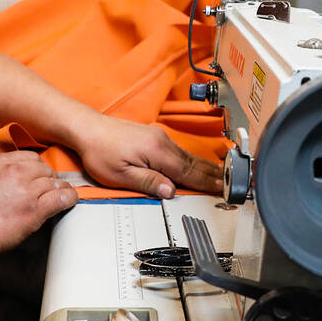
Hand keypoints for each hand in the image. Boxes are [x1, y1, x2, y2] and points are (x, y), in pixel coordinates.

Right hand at [0, 151, 76, 253]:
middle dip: (48, 178)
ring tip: (61, 195)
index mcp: (0, 163)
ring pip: (54, 182)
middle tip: (49, 188)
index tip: (39, 174)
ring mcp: (27, 191)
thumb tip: (6, 174)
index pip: (30, 157)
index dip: (37, 167)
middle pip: (44, 169)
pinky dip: (69, 198)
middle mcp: (15, 173)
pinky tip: (70, 200)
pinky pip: (61, 198)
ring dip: (59, 189)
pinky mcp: (35, 210)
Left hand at [77, 117, 222, 198]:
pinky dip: (194, 161)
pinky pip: (180, 152)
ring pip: (189, 156)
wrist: (87, 129)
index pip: (189, 173)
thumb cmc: (99, 151)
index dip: (208, 183)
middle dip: (215, 175)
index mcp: (157, 152)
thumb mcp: (121, 175)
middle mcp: (163, 142)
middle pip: (195, 163)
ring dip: (207, 168)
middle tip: (234, 184)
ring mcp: (160, 138)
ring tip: (223, 177)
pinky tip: (198, 166)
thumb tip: (171, 191)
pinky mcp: (154, 137)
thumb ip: (149, 183)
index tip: (224, 190)